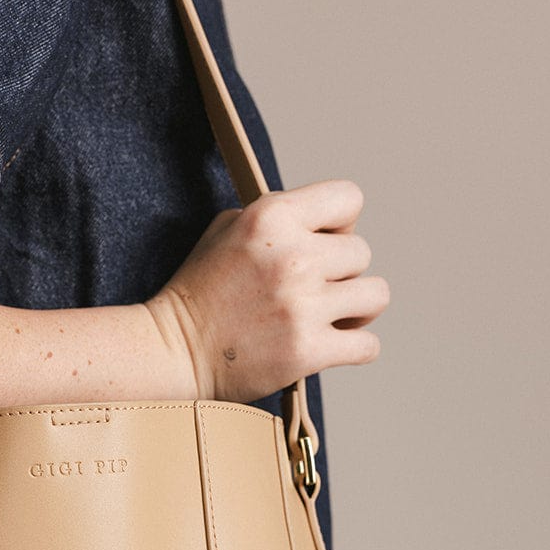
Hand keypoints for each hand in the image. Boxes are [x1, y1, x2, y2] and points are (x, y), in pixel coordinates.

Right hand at [143, 179, 389, 401]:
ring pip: (376, 296)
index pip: (349, 198)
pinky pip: (368, 346)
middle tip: (314, 292)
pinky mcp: (307, 351)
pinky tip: (333, 346)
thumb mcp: (226, 229)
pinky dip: (356, 348)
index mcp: (272, 216)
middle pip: (362, 253)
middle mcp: (293, 256)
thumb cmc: (200, 292)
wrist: (174, 351)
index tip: (322, 244)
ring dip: (357, 309)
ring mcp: (302, 306)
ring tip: (332, 318)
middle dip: (342, 273)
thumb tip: (323, 223)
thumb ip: (278, 217)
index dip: (341, 223)